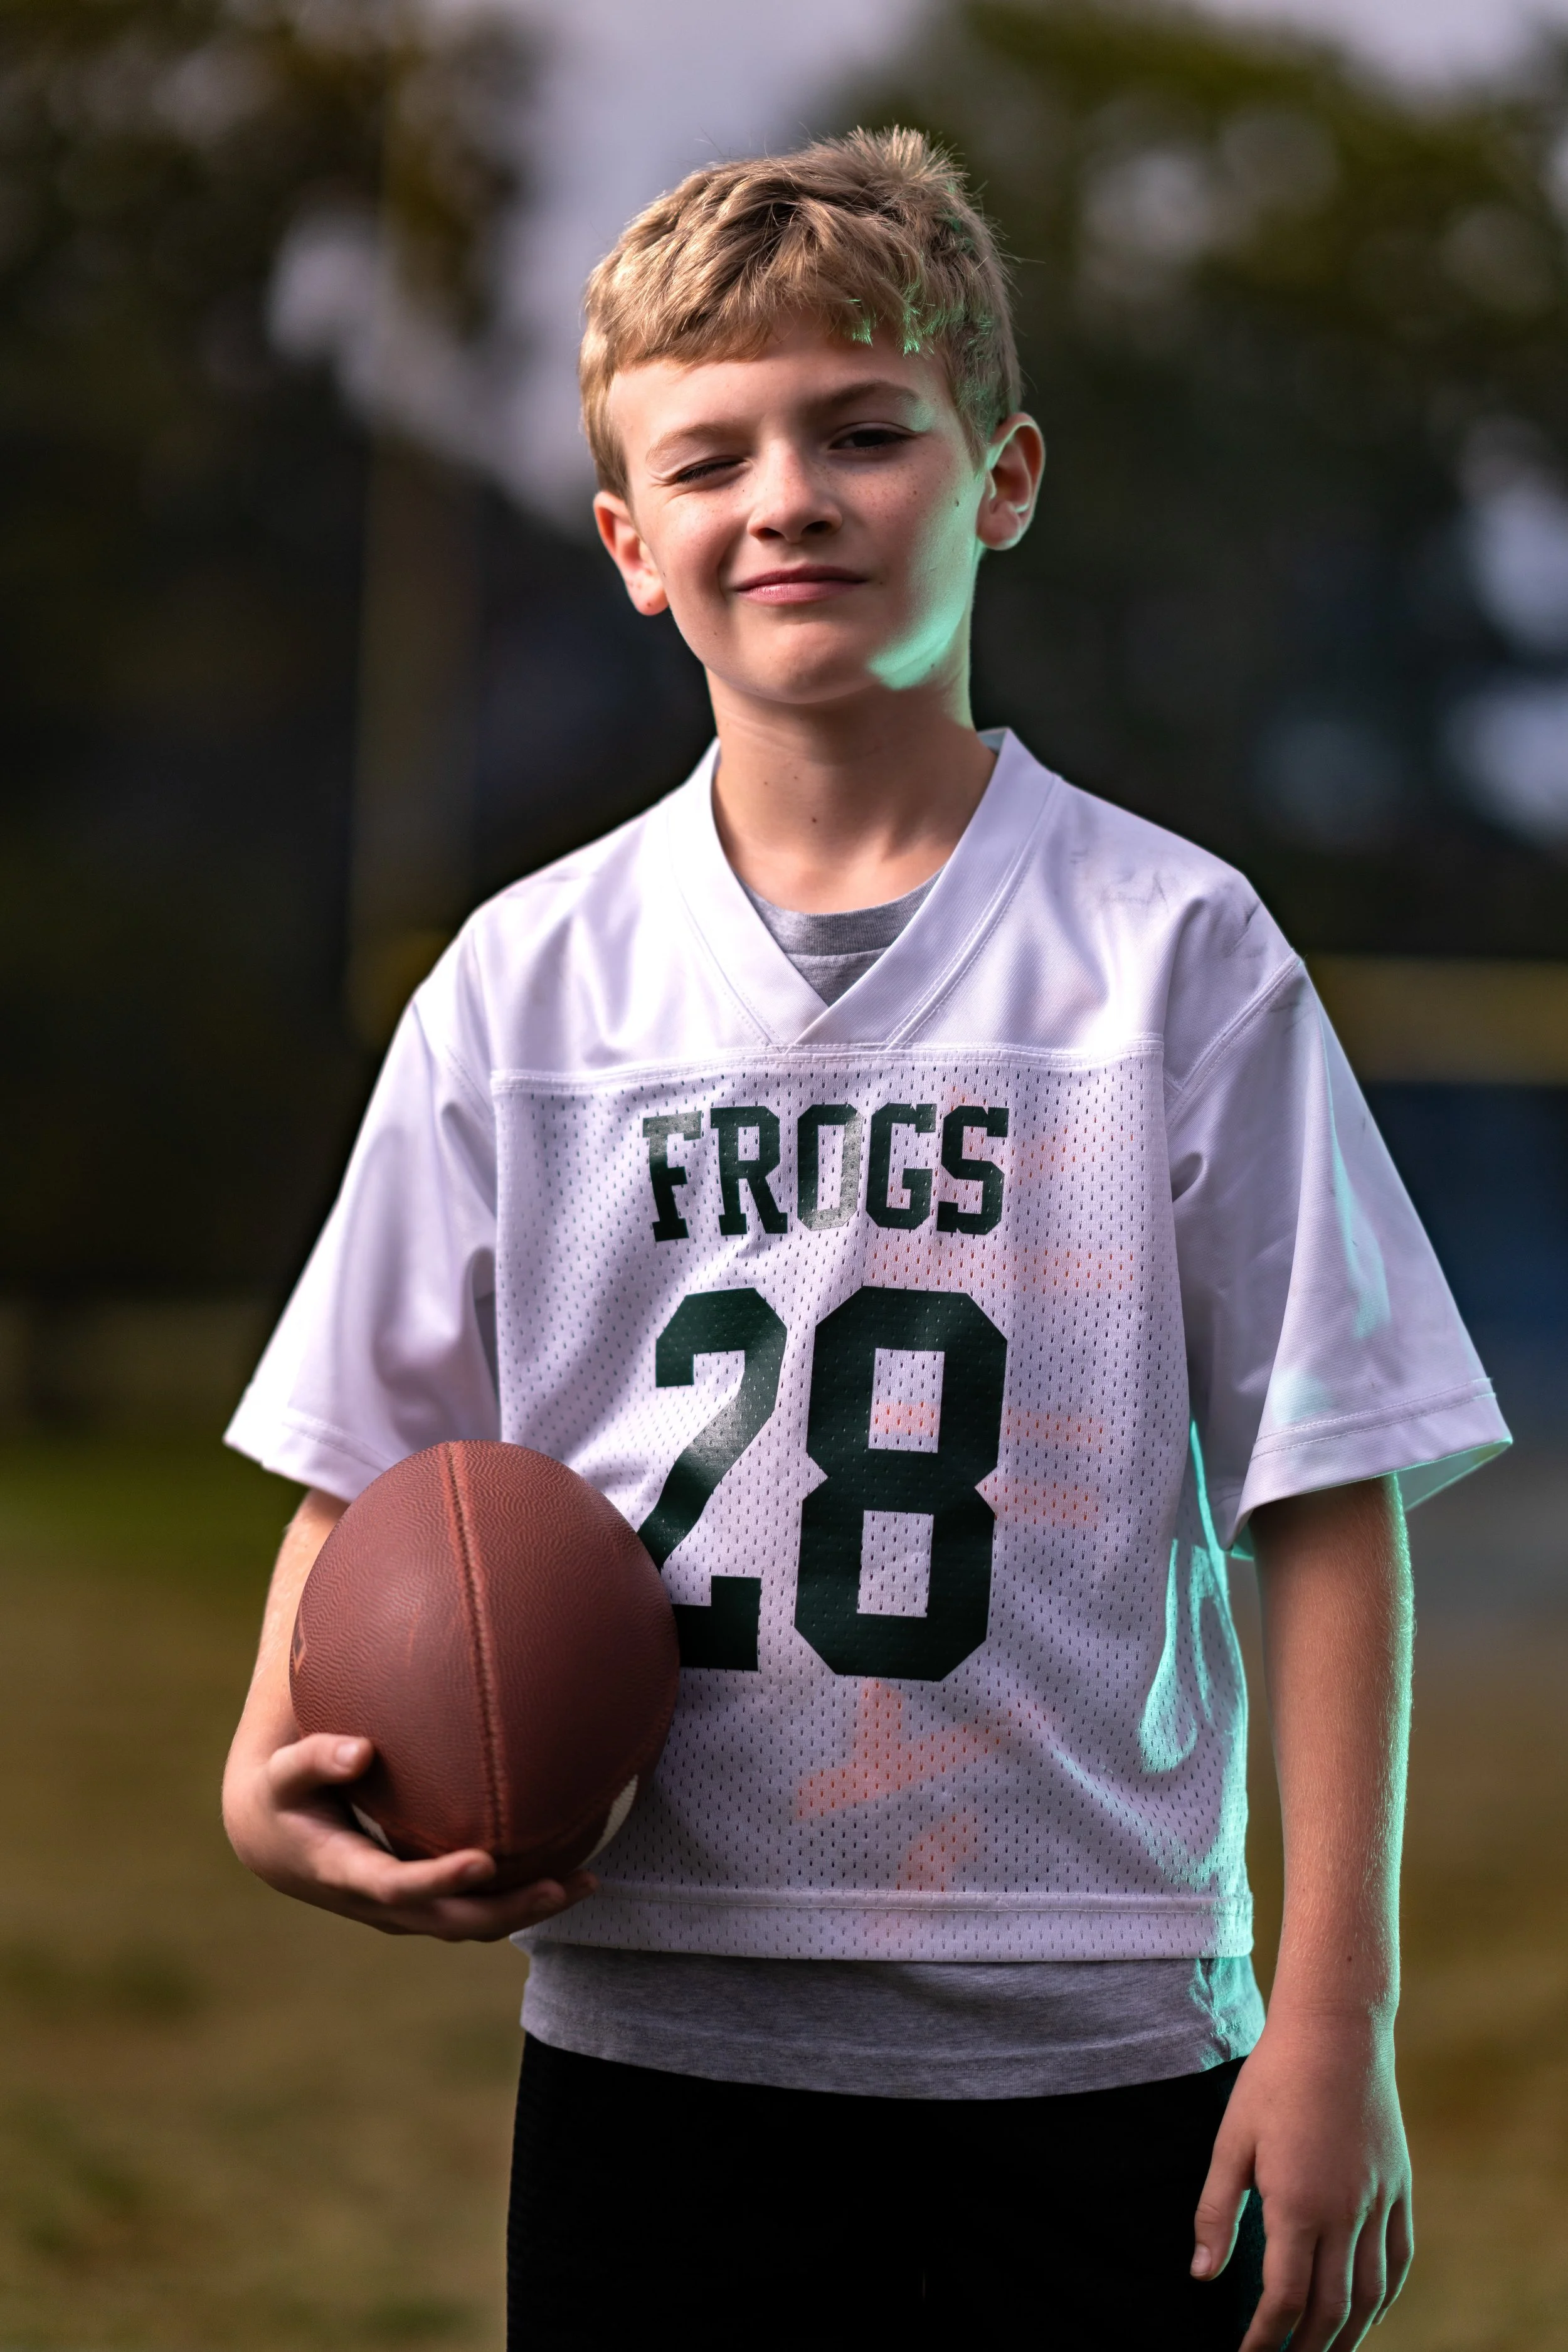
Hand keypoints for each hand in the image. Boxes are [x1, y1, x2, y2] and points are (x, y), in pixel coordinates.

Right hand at [223, 1726, 595, 1941]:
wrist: (274, 1843)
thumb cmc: (284, 1796)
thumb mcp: (285, 1775)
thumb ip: (316, 1759)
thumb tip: (362, 1750)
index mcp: (346, 1873)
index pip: (399, 1888)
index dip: (440, 1881)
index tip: (484, 1862)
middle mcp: (381, 1904)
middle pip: (452, 1920)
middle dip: (509, 1908)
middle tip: (565, 1886)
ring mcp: (404, 1911)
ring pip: (471, 1924)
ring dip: (527, 1910)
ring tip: (587, 1883)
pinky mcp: (421, 1904)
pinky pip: (474, 1912)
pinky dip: (518, 1901)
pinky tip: (566, 1875)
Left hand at [1192, 2010, 1412, 2350]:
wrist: (1337, 2031)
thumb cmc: (1274, 2080)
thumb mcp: (1231, 2141)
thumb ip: (1215, 2212)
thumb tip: (1201, 2276)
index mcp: (1299, 2205)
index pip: (1284, 2300)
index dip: (1265, 2338)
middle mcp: (1346, 2214)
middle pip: (1330, 2310)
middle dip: (1305, 2349)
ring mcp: (1380, 2203)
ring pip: (1370, 2296)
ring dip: (1347, 2336)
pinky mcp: (1400, 2189)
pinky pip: (1398, 2262)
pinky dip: (1384, 2299)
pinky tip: (1367, 2314)